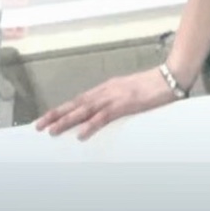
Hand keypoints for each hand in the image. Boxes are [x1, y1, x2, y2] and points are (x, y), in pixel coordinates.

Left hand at [35, 66, 178, 140]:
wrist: (169, 77)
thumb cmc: (151, 85)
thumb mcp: (128, 92)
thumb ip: (114, 100)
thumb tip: (101, 112)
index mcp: (107, 87)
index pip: (79, 99)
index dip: (62, 108)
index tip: (47, 117)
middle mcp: (107, 90)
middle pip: (77, 103)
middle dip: (57, 114)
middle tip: (40, 125)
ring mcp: (115, 96)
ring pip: (86, 110)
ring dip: (68, 120)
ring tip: (52, 130)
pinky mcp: (126, 104)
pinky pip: (105, 116)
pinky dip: (92, 124)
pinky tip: (82, 133)